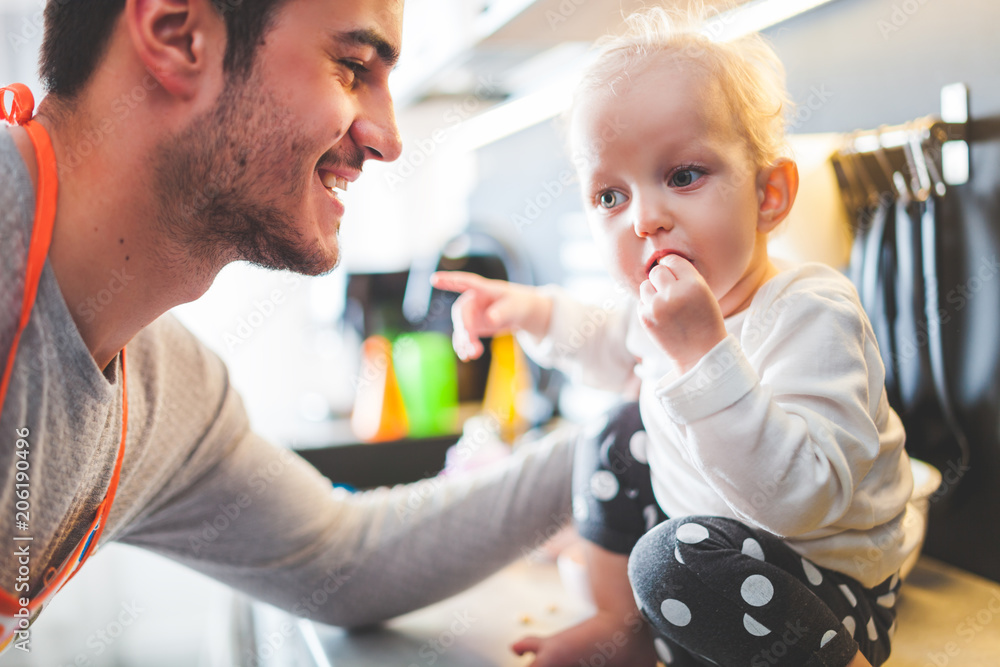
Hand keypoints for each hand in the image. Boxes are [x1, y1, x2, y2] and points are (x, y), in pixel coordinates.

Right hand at [430, 271, 551, 360]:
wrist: (518, 314)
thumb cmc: (517, 304)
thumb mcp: (514, 307)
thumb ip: (502, 312)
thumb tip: (490, 320)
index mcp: (483, 289)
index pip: (465, 282)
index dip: (449, 280)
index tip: (434, 279)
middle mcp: (472, 299)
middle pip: (462, 313)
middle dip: (464, 330)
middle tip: (470, 347)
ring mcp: (470, 314)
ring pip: (461, 327)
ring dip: (464, 342)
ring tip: (470, 356)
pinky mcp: (470, 326)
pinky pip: (463, 336)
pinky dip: (463, 346)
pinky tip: (466, 357)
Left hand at [638, 255, 726, 373]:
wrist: (700, 353)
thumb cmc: (704, 321)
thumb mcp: (703, 293)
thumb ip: (683, 277)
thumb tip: (658, 264)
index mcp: (693, 284)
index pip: (673, 260)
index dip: (673, 267)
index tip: (676, 277)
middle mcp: (674, 293)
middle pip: (657, 271)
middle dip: (662, 279)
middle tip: (671, 292)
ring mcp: (658, 306)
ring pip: (645, 286)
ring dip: (653, 292)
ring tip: (667, 307)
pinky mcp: (646, 318)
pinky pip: (641, 302)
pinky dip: (648, 307)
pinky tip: (662, 318)